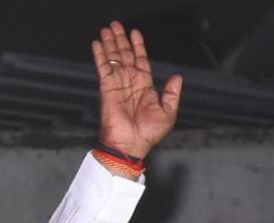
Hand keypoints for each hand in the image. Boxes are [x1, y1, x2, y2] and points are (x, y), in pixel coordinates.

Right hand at [92, 22, 181, 159]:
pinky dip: (100, 56)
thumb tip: (176, 76)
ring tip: (107, 29)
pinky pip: (103, 68)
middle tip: (115, 25)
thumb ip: (172, 93)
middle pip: (125, 55)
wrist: (131, 145)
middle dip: (120, 40)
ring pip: (114, 58)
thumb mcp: (168, 112)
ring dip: (110, 43)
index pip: (141, 61)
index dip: (138, 46)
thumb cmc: (149, 134)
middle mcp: (130, 83)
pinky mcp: (107, 89)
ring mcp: (118, 85)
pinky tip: (97, 44)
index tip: (135, 33)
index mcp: (145, 86)